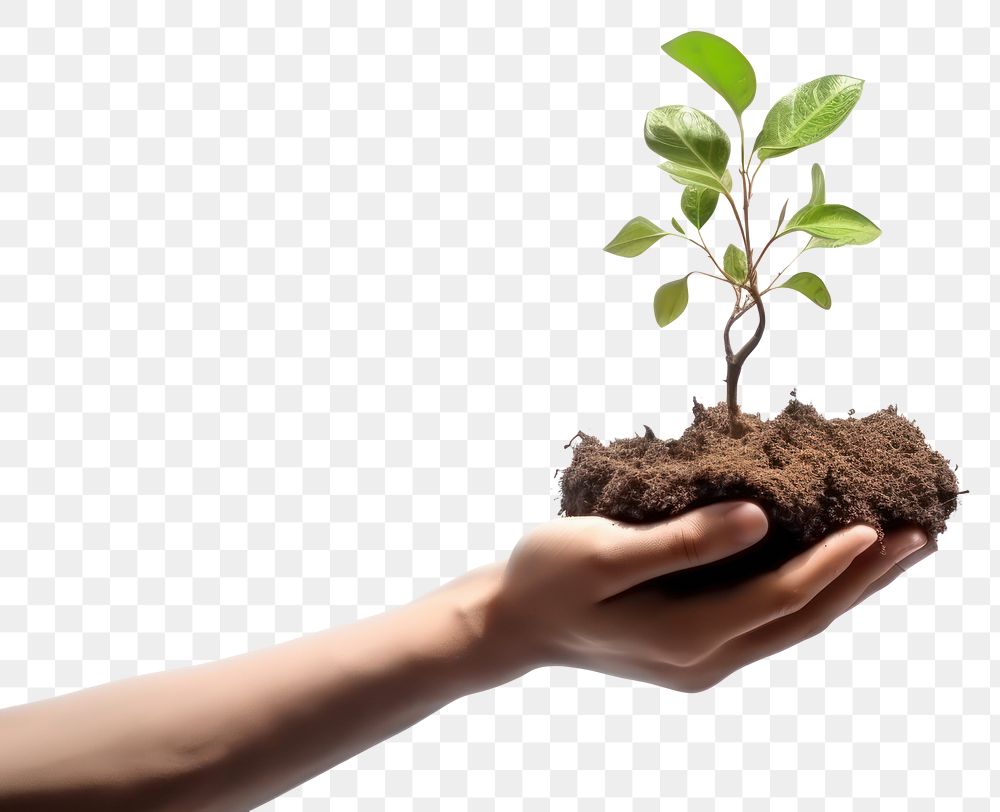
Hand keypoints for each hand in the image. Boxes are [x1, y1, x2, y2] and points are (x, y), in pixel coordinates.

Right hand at [485, 501, 929, 691]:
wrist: (511, 622)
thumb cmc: (546, 578)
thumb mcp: (602, 553)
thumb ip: (682, 541)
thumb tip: (759, 518)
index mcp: (685, 637)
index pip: (780, 600)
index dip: (832, 564)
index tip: (879, 526)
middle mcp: (705, 659)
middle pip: (802, 620)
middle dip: (863, 581)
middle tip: (920, 540)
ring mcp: (701, 659)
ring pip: (791, 624)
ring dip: (844, 588)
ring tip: (893, 552)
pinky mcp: (693, 645)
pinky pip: (767, 619)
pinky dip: (806, 589)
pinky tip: (824, 564)